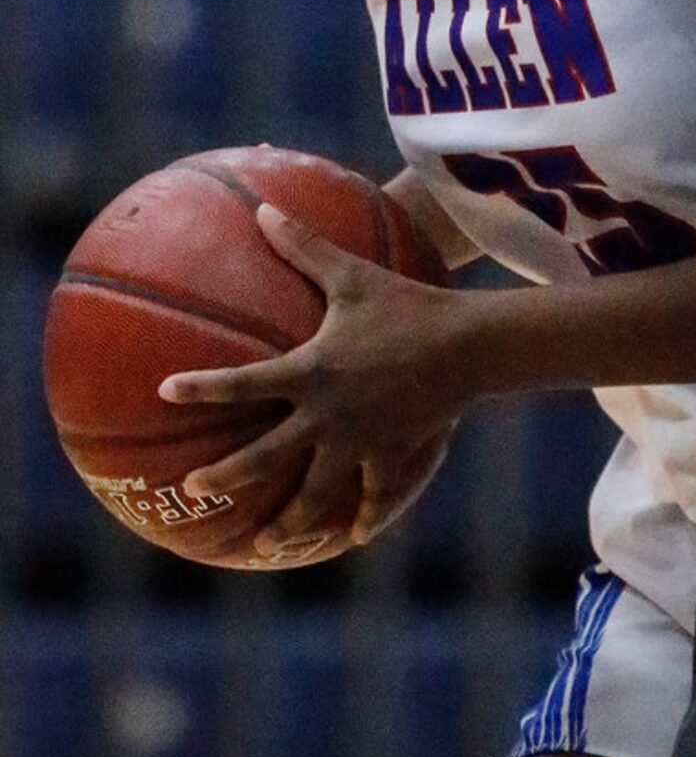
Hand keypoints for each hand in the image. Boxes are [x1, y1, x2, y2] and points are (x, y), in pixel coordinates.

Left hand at [158, 203, 465, 555]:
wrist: (467, 345)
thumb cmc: (406, 304)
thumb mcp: (352, 274)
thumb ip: (304, 247)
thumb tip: (264, 211)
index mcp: (311, 372)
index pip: (244, 382)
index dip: (203, 387)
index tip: (167, 392)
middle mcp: (328, 415)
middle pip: (266, 456)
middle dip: (227, 475)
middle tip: (193, 489)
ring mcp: (360, 441)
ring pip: (316, 492)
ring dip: (289, 522)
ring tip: (265, 544)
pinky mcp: (392, 456)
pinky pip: (374, 496)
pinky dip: (364, 517)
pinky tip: (353, 537)